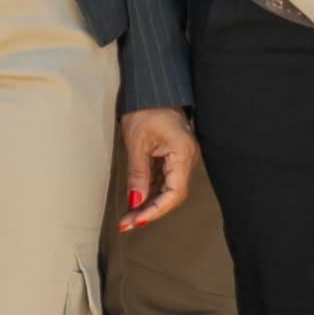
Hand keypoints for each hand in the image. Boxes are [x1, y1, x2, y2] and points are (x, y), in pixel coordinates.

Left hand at [114, 106, 202, 226]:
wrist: (152, 91)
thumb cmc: (145, 109)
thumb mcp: (136, 143)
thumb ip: (137, 175)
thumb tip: (135, 202)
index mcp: (183, 154)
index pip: (174, 193)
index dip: (156, 210)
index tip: (136, 220)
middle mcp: (187, 159)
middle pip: (172, 195)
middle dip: (150, 211)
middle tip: (127, 223)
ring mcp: (181, 159)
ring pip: (167, 190)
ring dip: (149, 204)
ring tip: (128, 217)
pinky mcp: (173, 158)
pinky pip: (164, 180)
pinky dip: (150, 192)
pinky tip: (136, 202)